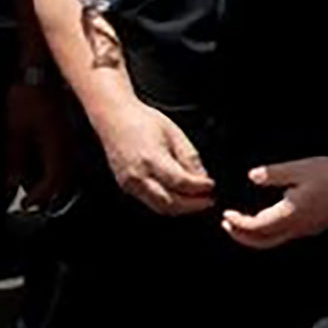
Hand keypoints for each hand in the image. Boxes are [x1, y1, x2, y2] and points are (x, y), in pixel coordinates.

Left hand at [5, 82, 72, 208]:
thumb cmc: (31, 96)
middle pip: (66, 181)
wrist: (45, 74)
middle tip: (31, 200)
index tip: (26, 205)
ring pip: (69, 170)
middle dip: (48, 194)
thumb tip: (14, 183)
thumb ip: (16, 162)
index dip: (39, 198)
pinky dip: (58, 167)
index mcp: (58, 148)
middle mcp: (71, 146)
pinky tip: (46, 166)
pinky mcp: (73, 133)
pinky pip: (69, 157)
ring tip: (37, 186)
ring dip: (55, 182)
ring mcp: (75, 139)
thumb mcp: (15, 132)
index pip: (53, 183)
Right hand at [91, 100, 213, 215]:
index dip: (199, 188)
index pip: (181, 182)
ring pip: (159, 207)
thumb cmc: (144, 121)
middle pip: (169, 202)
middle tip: (208, 200)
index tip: (212, 186)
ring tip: (197, 202)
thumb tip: (203, 177)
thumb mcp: (175, 134)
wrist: (115, 119)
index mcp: (152, 159)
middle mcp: (137, 176)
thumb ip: (189, 158)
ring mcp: (129, 184)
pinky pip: (149, 202)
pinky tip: (180, 198)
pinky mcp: (126, 187)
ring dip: (181, 209)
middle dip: (192, 205)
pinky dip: (167, 204)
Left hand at [221, 156, 327, 248]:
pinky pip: (285, 235)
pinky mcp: (313, 226)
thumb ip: (273, 174)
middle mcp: (296, 227)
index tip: (226, 213)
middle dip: (241, 236)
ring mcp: (306, 229)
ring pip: (273, 241)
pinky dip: (269, 231)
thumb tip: (251, 177)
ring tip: (243, 223)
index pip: (254, 228)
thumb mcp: (301, 169)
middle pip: (262, 242)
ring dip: (254, 235)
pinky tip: (268, 217)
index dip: (237, 223)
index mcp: (289, 215)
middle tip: (227, 225)